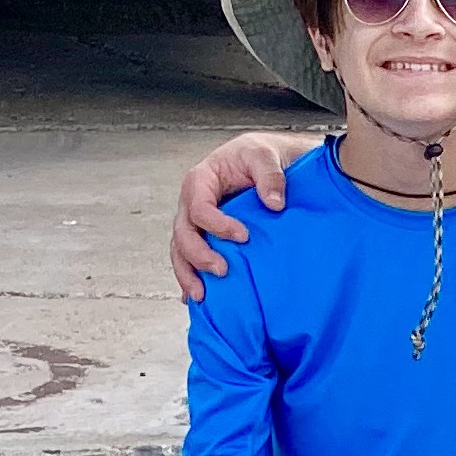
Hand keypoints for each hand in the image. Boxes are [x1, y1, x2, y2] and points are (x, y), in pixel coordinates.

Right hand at [171, 132, 317, 299]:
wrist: (265, 164)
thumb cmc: (260, 157)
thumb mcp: (265, 156)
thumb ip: (269, 176)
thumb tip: (274, 203)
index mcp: (201, 181)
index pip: (199, 208)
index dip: (217, 225)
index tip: (244, 236)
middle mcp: (192, 204)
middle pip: (183, 234)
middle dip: (199, 255)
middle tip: (223, 271)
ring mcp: (195, 223)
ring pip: (180, 251)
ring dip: (188, 274)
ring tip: (201, 296)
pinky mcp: (204, 238)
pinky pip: (190, 260)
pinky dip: (190, 278)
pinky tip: (198, 299)